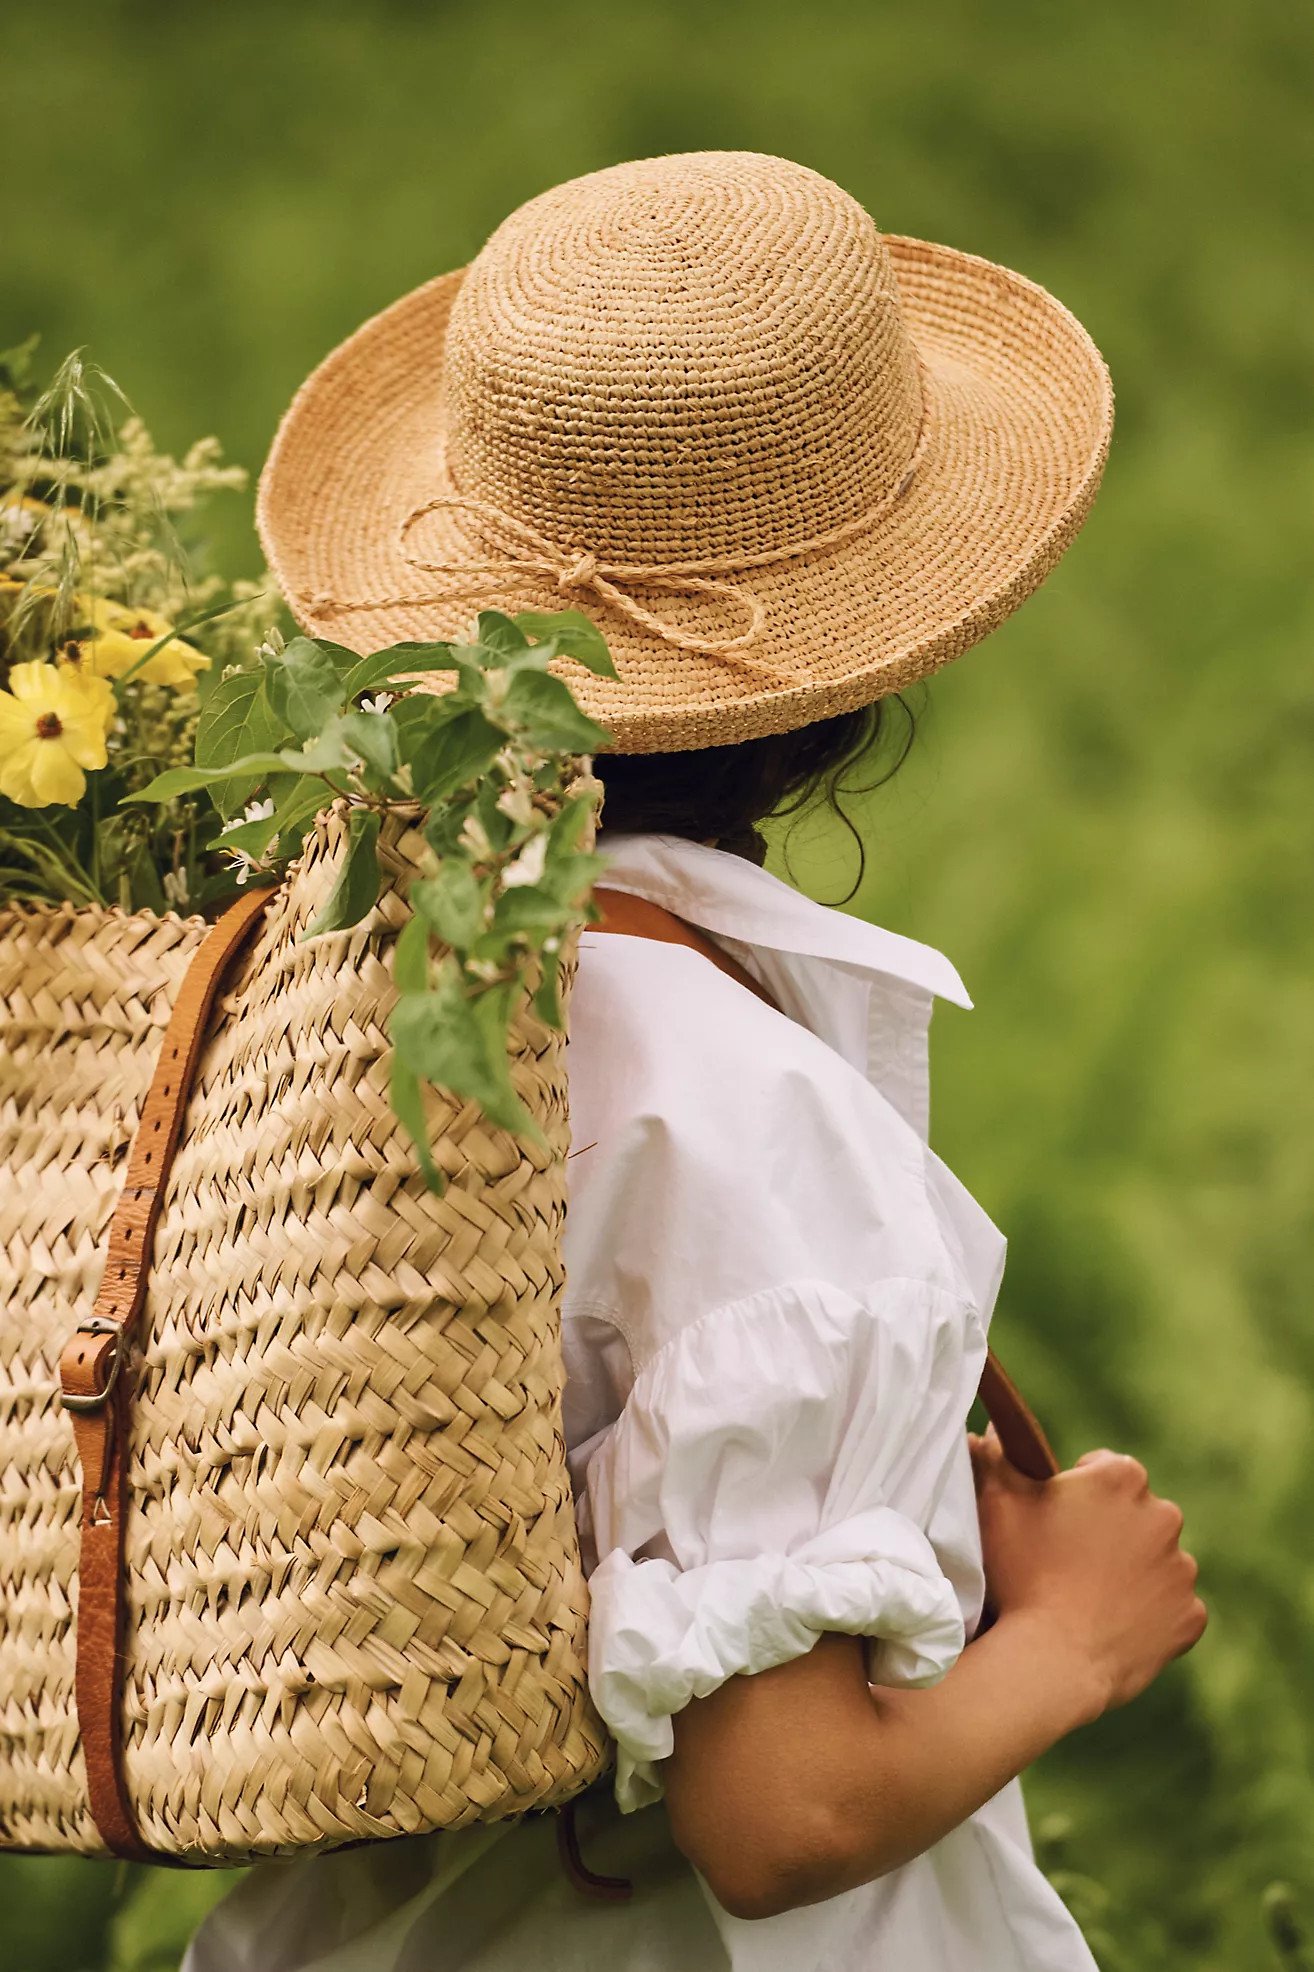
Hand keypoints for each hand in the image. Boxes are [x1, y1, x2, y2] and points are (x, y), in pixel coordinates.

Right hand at [969, 1426, 1206, 1718]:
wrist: (1052, 1660)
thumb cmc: (1021, 1572)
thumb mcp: (995, 1504)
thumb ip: (993, 1455)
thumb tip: (986, 1429)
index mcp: (1121, 1477)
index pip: (1103, 1469)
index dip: (1075, 1492)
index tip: (1054, 1519)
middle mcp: (1164, 1515)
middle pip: (1135, 1513)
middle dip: (1110, 1529)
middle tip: (1069, 1559)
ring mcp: (1182, 1569)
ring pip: (1156, 1560)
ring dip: (1133, 1570)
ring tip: (1090, 1596)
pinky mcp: (1190, 1616)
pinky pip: (1172, 1607)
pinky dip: (1151, 1613)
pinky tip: (1115, 1624)